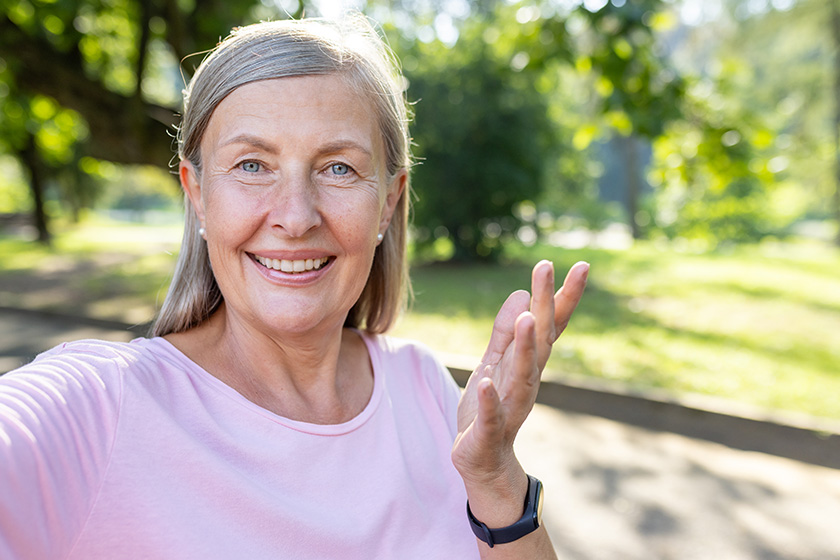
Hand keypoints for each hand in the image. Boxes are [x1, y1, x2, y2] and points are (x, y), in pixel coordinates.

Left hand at [452, 260, 588, 490]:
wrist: (482, 462)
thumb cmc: (491, 408)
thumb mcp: (494, 363)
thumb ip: (505, 334)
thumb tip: (521, 295)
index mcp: (528, 364)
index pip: (550, 326)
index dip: (563, 297)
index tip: (580, 266)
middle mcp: (527, 382)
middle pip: (540, 341)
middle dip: (545, 305)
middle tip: (547, 268)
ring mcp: (510, 406)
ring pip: (522, 374)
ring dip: (525, 346)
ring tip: (529, 316)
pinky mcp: (489, 431)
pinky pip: (492, 414)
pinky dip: (491, 399)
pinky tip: (487, 381)